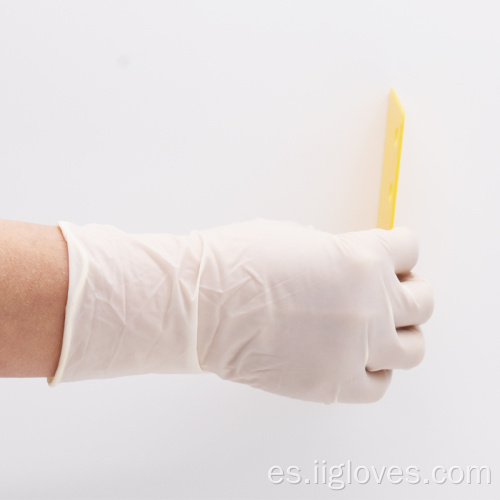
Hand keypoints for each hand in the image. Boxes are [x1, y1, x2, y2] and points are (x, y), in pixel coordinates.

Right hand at [195, 218, 433, 403]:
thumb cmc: (236, 267)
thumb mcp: (299, 240)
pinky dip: (373, 371)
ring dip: (400, 335)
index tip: (397, 256)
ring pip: (413, 348)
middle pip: (422, 300)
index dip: (400, 250)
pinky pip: (379, 384)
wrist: (202, 306)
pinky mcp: (336, 384)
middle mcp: (370, 304)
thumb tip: (351, 269)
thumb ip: (339, 256)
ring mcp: (357, 348)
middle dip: (408, 292)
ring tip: (379, 330)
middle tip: (392, 292)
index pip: (408, 249)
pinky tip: (355, 358)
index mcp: (362, 259)